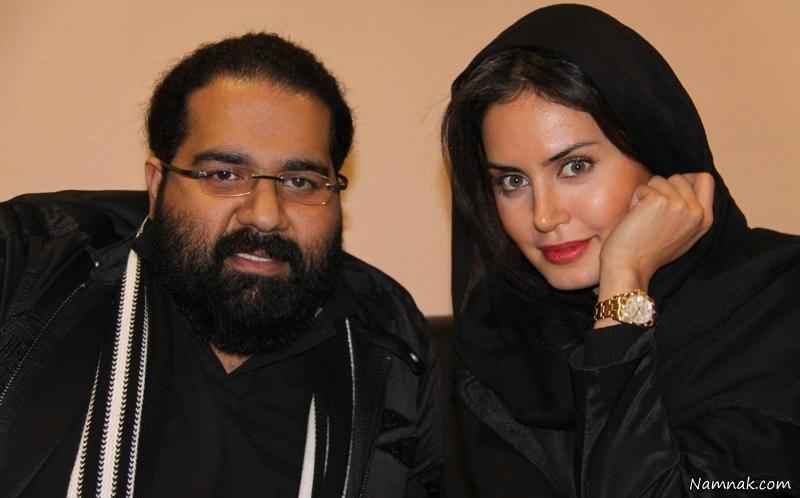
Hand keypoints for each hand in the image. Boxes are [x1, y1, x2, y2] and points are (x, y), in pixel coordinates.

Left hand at [597, 173, 714, 300]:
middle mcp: (697, 212)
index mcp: (705, 220)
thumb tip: (683, 183)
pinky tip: (635, 218)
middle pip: (679, 177)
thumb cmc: (647, 252)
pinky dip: (635, 199)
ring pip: (660, 179)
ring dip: (646, 194)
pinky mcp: (660, 201)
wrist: (629, 267)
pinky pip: (644, 187)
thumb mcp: (681, 233)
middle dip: (661, 188)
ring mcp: (681, 205)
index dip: (685, 179)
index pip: (705, 179)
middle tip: (651, 212)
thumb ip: (688, 210)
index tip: (668, 193)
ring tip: (643, 217)